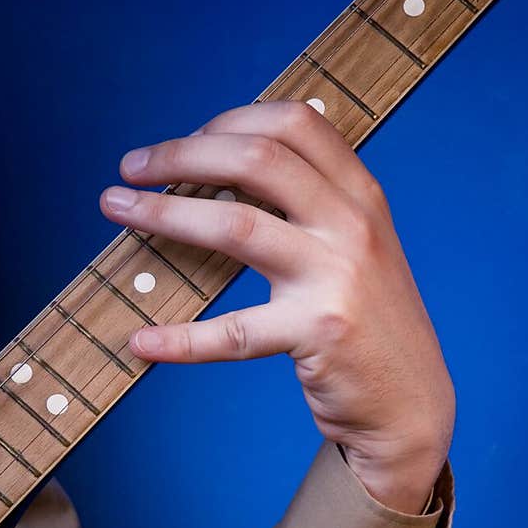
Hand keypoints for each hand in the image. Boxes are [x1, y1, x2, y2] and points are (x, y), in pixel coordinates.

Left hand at [100, 100, 454, 513]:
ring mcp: (338, 278)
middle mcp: (353, 225)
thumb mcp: (356, 249)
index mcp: (362, 196)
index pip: (294, 124)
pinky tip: (141, 341)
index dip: (228, 122)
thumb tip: (226, 167)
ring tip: (117, 210)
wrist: (410, 406)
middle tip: (130, 168)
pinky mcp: (319, 333)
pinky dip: (181, 339)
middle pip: (257, 159)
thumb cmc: (367, 325)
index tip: (184, 144)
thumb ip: (312, 206)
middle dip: (182, 154)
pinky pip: (233, 332)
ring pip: (236, 225)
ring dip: (164, 214)